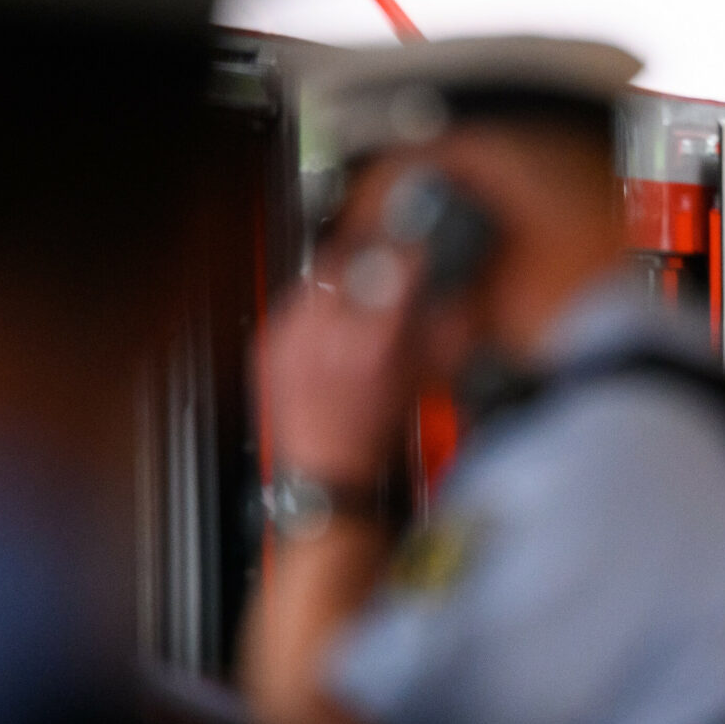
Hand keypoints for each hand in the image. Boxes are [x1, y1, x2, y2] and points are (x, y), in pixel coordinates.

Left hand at [258, 244, 424, 489]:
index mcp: (373, 342)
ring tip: (355, 294)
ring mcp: (291, 337)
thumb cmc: (376, 437)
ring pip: (316, 279)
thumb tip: (456, 298)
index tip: (418, 250)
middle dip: (368, 257)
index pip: (394, 269)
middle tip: (383, 262)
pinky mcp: (268, 345)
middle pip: (346, 260)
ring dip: (339, 278)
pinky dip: (315, 306)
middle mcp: (327, 333)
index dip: (410, 252)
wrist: (326, 472)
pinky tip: (329, 324)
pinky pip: (293, 306)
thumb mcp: (423, 384)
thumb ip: (444, 335)